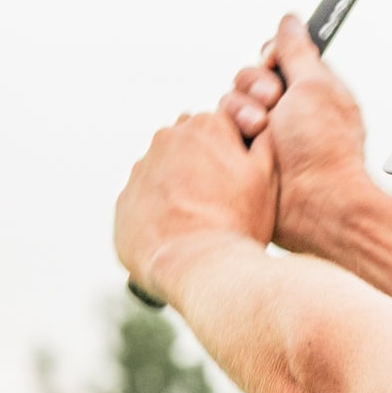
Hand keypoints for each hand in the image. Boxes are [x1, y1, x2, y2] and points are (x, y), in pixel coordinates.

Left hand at [115, 110, 278, 304]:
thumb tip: (257, 131)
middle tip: (219, 197)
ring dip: (178, 186)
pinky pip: (144, 198)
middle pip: (186, 144)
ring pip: (163, 170)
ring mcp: (141, 169)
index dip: (231, 151)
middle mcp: (166, 139)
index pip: (217, 126)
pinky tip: (179, 230)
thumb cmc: (236, 223)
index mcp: (205, 127)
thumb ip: (261, 143)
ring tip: (199, 218)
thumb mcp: (267, 177)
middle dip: (200, 162)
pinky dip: (158, 209)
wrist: (198, 266)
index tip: (237, 175)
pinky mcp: (124, 199)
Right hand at [221, 16, 371, 261]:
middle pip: (248, 78)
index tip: (273, 65)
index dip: (270, 58)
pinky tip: (244, 145)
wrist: (315, 205)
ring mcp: (267, 134)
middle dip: (254, 86)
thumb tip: (291, 20)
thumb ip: (298, 51)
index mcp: (310, 90)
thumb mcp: (315, 87)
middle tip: (272, 103)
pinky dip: (228, 133)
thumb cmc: (325, 152)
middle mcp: (288, 111)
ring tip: (259, 130)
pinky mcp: (247, 156)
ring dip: (240, 111)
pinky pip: (221, 132)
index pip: (276, 58)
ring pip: (230, 103)